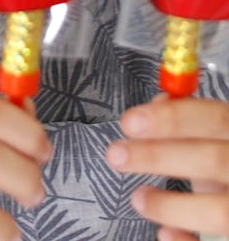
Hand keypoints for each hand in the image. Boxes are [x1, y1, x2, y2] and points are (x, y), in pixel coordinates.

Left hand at [106, 94, 228, 240]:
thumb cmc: (227, 163)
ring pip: (220, 212)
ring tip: (137, 198)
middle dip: (158, 156)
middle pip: (213, 160)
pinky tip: (164, 233)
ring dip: (169, 205)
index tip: (129, 122)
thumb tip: (156, 105)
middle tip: (117, 154)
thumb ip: (188, 121)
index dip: (172, 119)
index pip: (215, 119)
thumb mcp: (215, 138)